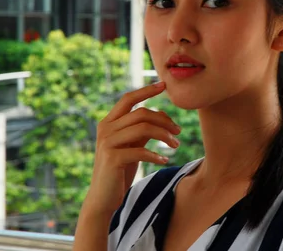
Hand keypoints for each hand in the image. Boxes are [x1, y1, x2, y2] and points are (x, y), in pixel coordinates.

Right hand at [83, 81, 180, 216]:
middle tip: (178, 133)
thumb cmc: (120, 169)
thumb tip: (163, 114)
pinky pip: (141, 150)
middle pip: (142, 113)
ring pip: (143, 128)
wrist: (103, 198)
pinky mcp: (112, 158)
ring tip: (175, 146)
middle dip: (164, 120)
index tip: (164, 85)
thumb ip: (142, 128)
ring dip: (164, 136)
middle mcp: (105, 129)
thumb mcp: (132, 144)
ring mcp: (107, 143)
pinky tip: (164, 161)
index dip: (146, 90)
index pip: (128, 98)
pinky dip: (156, 155)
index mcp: (108, 122)